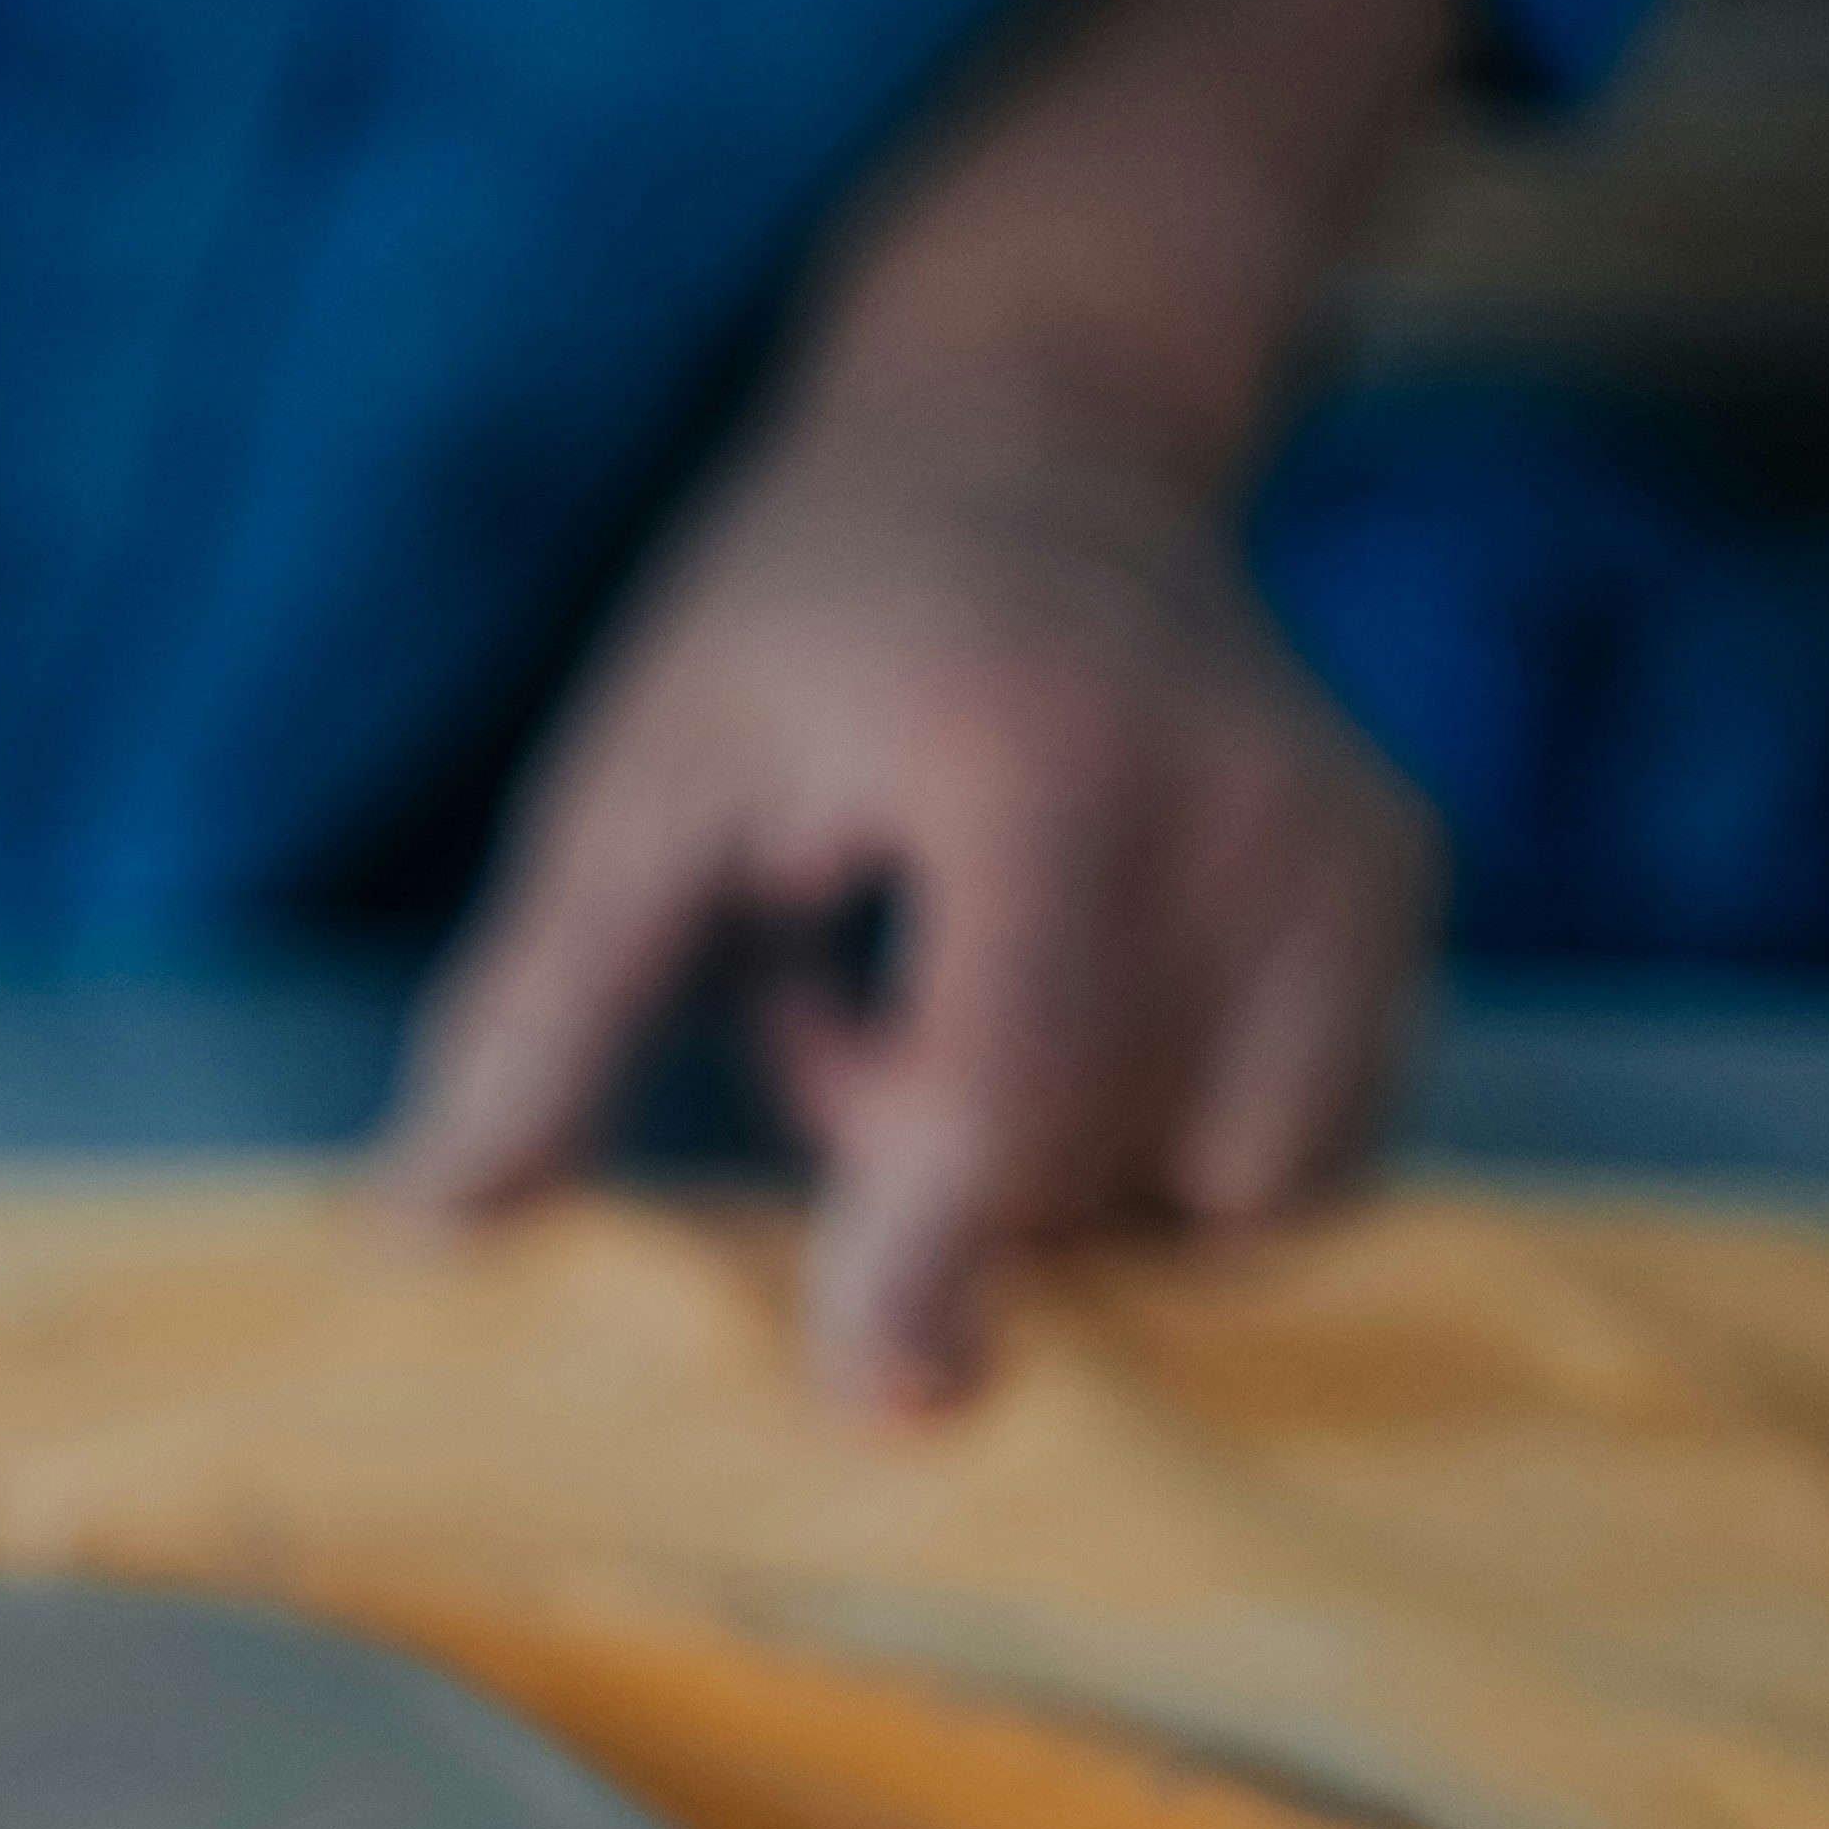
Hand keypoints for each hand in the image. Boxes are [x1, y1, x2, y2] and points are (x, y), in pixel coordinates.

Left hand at [382, 386, 1436, 1414]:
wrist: (1037, 436)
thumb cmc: (805, 616)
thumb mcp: (635, 777)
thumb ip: (541, 1009)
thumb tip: (425, 1230)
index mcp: (1047, 765)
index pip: (1005, 1104)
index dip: (921, 1274)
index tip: (870, 1392)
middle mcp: (1247, 816)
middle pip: (1087, 1175)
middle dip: (923, 1170)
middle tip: (828, 1004)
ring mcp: (1355, 863)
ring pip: (1202, 1195)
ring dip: (1042, 1167)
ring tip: (946, 992)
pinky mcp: (1403, 911)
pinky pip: (1290, 1159)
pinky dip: (1155, 1149)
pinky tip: (1062, 1004)